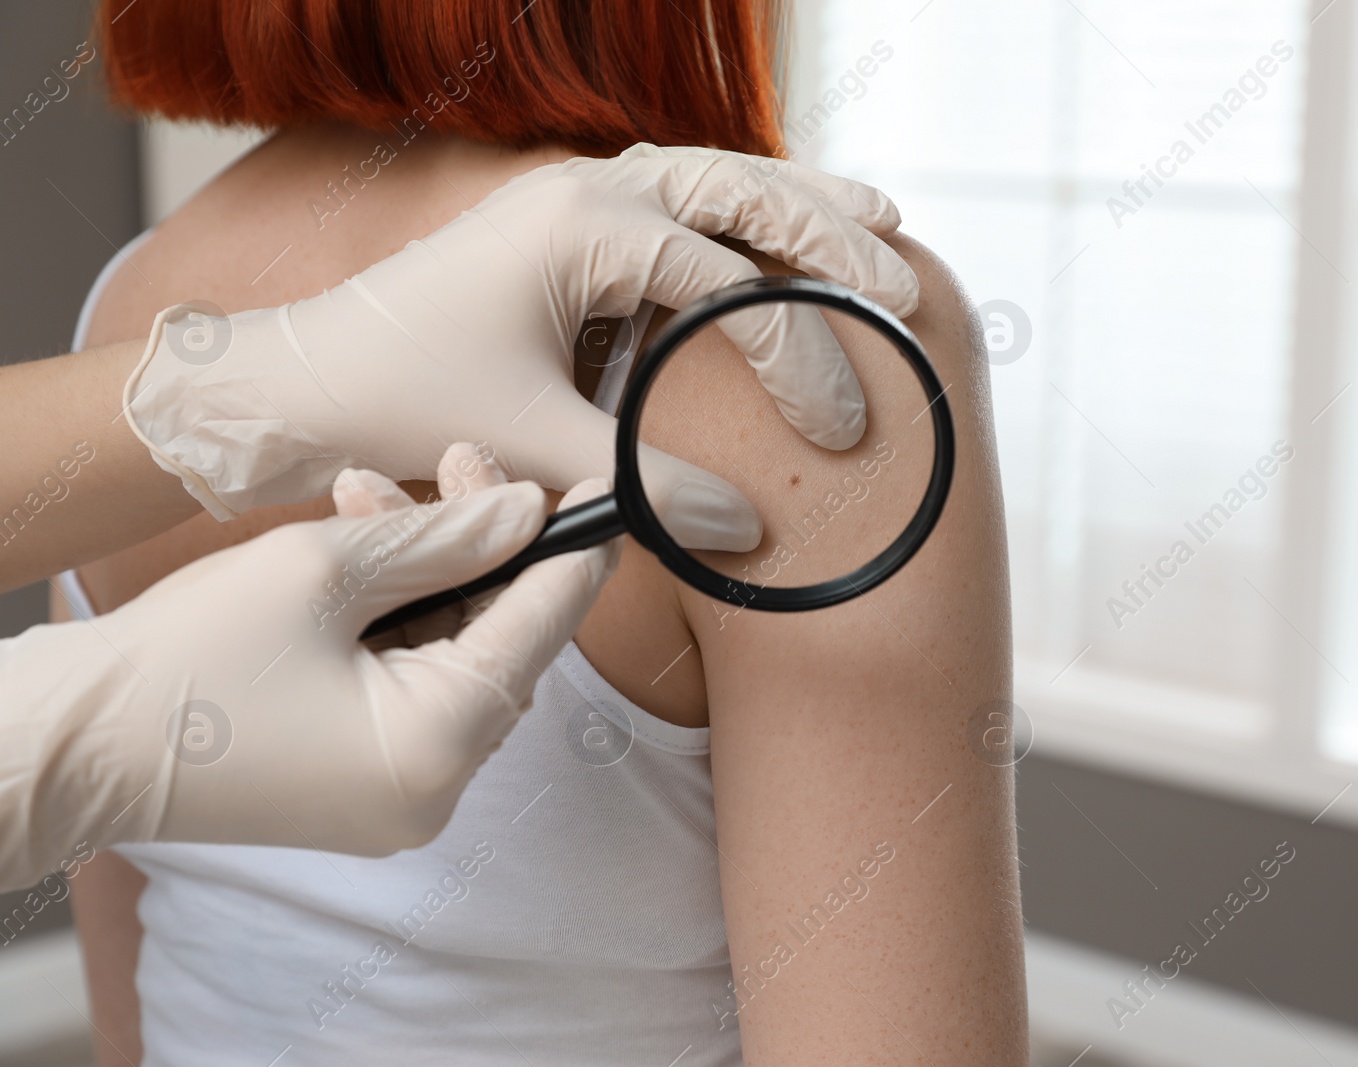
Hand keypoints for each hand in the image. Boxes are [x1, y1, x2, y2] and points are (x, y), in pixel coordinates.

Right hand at [12, 445, 615, 867]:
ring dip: (430, 567)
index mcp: (438, 745)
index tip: (593, 482)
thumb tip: (526, 508)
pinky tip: (360, 543)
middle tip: (458, 458)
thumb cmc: (182, 659)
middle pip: (503, 637)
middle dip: (481, 540)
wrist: (74, 745)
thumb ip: (442, 537)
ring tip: (371, 492)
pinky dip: (398, 615)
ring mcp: (403, 793)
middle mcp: (437, 787)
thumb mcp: (322, 569)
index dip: (573, 545)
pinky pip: (414, 684)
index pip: (543, 625)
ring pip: (457, 653)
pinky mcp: (368, 780)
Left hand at [123, 144, 918, 546]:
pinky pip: (684, 207)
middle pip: (744, 190)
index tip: (842, 428)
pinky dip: (748, 223)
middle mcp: (589, 191)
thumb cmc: (403, 403)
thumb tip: (749, 530)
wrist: (300, 381)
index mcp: (585, 225)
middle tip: (904, 295)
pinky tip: (792, 242)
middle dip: (831, 241)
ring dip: (802, 206)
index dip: (798, 357)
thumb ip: (648, 483)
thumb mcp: (534, 449)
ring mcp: (580, 200)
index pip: (729, 282)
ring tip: (885, 227)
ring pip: (720, 179)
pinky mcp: (574, 229)